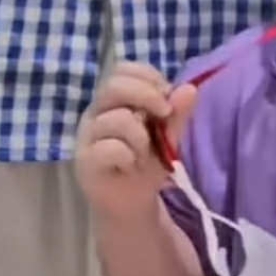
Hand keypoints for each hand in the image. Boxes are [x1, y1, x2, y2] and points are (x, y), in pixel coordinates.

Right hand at [75, 61, 196, 219]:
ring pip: (116, 119)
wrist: (132, 205)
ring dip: (141, 136)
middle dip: (147, 96)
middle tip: (164, 115)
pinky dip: (128, 156)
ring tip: (143, 153)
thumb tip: (190, 88)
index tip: (168, 95)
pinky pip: (109, 148)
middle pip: (114, 86)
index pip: (123, 69)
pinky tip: (130, 166)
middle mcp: (96, 113)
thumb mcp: (168, 137)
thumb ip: (177, 113)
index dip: (148, 77)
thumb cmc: (146, 165)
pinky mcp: (85, 161)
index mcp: (114, 101)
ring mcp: (87, 137)